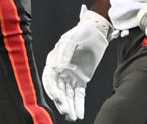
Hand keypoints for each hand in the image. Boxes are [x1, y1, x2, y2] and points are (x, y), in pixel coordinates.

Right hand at [42, 5, 112, 120]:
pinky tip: (80, 113)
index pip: (49, 79)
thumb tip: (57, 68)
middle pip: (58, 89)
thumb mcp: (72, 40)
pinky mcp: (81, 79)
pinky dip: (79, 104)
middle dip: (62, 102)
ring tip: (72, 117)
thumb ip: (64, 54)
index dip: (52, 89)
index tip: (58, 98)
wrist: (97, 31)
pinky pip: (78, 94)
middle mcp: (60, 70)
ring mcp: (70, 76)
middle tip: (67, 112)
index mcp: (53, 60)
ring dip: (69, 106)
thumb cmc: (81, 33)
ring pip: (68, 94)